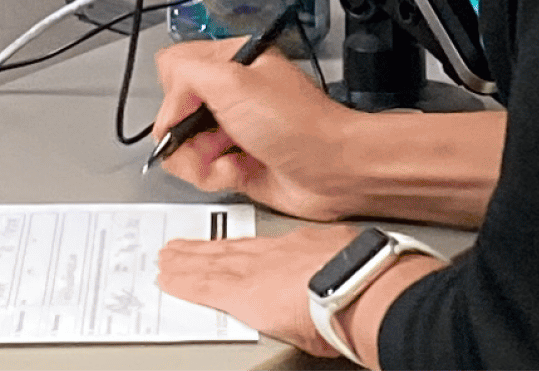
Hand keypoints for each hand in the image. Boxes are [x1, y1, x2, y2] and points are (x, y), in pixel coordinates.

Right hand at [149, 37, 362, 221]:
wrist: (333, 172)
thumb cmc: (300, 124)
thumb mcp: (234, 83)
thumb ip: (187, 73)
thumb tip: (167, 99)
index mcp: (231, 62)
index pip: (175, 69)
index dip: (174, 96)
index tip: (186, 113)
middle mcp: (230, 94)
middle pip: (174, 113)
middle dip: (184, 135)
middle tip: (207, 139)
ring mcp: (232, 130)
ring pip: (183, 147)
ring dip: (199, 160)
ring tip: (227, 159)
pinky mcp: (235, 162)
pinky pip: (202, 171)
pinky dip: (215, 176)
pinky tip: (238, 171)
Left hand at [159, 222, 437, 362]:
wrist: (362, 283)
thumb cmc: (369, 281)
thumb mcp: (348, 267)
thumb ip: (334, 273)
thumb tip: (342, 290)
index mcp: (302, 249)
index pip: (261, 249)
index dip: (239, 248)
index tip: (226, 247)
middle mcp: (274, 254)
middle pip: (230, 251)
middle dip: (205, 250)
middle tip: (182, 247)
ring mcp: (256, 270)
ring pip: (211, 264)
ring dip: (187, 261)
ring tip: (169, 259)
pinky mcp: (240, 292)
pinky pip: (202, 284)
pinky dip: (183, 281)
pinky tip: (168, 278)